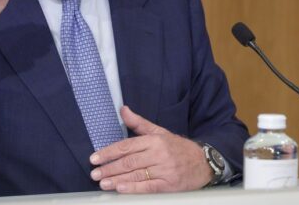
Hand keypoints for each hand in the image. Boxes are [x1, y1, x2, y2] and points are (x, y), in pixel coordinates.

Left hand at [89, 105, 212, 192]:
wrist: (203, 162)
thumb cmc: (177, 147)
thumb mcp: (159, 132)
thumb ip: (138, 123)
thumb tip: (123, 109)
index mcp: (154, 140)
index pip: (126, 146)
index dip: (109, 152)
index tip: (95, 158)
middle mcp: (158, 154)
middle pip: (129, 162)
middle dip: (109, 168)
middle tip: (94, 173)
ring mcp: (164, 170)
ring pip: (136, 175)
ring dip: (117, 179)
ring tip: (103, 183)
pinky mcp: (170, 184)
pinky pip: (149, 187)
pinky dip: (134, 188)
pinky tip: (121, 189)